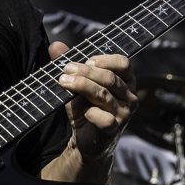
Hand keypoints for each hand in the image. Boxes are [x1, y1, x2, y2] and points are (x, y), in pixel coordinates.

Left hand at [50, 42, 137, 158]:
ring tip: (64, 81)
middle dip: (86, 72)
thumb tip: (55, 45)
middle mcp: (130, 97)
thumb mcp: (77, 85)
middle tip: (66, 70)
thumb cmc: (85, 108)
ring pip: (104, 95)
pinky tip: (83, 112)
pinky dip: (91, 113)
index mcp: (126, 82)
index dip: (104, 59)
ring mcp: (124, 114)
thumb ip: (70, 65)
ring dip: (82, 86)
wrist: (84, 140)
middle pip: (110, 78)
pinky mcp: (115, 130)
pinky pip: (104, 118)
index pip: (122, 63)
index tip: (85, 60)